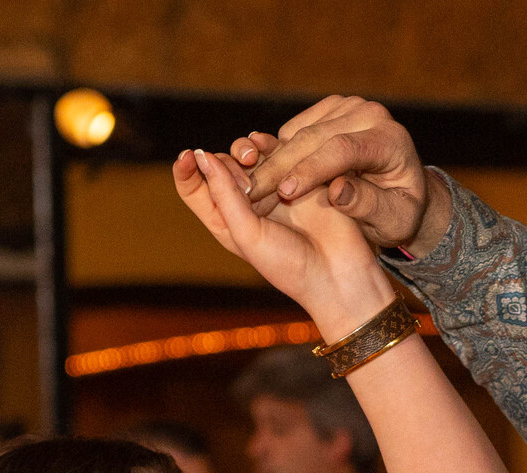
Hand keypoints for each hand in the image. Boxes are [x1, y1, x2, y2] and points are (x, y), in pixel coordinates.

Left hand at [173, 143, 398, 335]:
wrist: (339, 273)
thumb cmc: (289, 266)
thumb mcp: (248, 234)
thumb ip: (224, 194)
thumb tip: (202, 155)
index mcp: (226, 221)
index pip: (194, 188)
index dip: (186, 169)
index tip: (189, 155)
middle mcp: (247, 203)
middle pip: (222, 164)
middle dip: (226, 161)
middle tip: (246, 178)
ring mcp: (274, 189)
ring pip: (251, 154)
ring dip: (249, 149)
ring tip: (257, 158)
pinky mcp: (300, 177)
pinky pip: (282, 151)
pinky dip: (276, 146)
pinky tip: (279, 151)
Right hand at [232, 96, 445, 253]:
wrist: (403, 190)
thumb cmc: (400, 212)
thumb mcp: (394, 221)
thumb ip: (368, 206)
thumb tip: (336, 191)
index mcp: (390, 140)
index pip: (343, 149)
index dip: (311, 169)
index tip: (285, 192)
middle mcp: (370, 114)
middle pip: (315, 137)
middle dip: (281, 166)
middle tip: (251, 193)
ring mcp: (349, 107)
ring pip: (300, 131)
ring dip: (273, 159)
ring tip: (251, 188)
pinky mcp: (331, 109)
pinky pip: (296, 128)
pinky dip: (279, 151)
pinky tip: (267, 175)